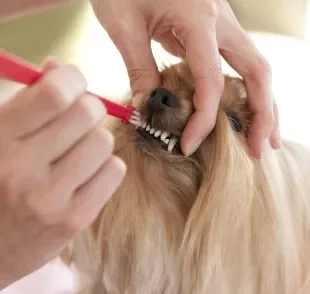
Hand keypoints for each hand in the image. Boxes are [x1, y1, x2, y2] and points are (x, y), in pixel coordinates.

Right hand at [0, 59, 125, 288]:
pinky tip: (87, 173)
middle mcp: (22, 170)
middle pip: (88, 113)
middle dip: (87, 108)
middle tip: (76, 119)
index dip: (72, 79)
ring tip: (78, 151)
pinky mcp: (75, 220)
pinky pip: (115, 171)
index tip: (71, 84)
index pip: (55, 93)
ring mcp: (51, 199)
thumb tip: (60, 67)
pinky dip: (106, 166)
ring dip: (95, 139)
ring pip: (104, 141)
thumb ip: (28, 98)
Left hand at [92, 0, 279, 156]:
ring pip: (256, 68)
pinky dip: (245, 91)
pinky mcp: (215, 31)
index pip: (211, 81)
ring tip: (262, 137)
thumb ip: (138, 66)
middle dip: (262, 115)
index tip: (187, 145)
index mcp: (199, 19)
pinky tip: (242, 110)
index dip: (203, 119)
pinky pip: (239, 64)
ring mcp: (222, 25)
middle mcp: (221, 21)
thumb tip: (147, 106)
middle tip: (258, 149)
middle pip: (257, 72)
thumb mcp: (124, 24)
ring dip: (263, 104)